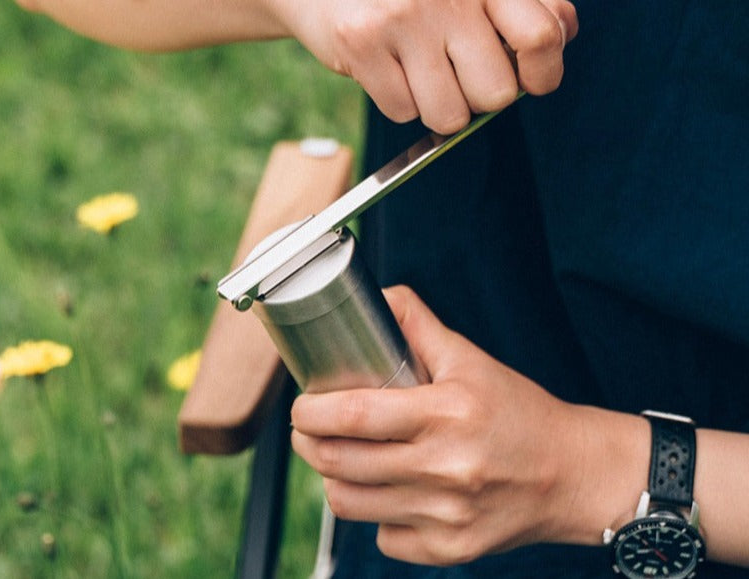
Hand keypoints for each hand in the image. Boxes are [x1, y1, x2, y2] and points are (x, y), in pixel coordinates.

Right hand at [269, 0, 577, 133]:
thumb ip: (524, 7)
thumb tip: (560, 38)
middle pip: (495, 95)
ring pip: (449, 115)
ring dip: (437, 107)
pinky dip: (398, 101)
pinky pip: (402, 111)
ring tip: (420, 72)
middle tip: (457, 73)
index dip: (544, 74)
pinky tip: (388, 68)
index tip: (531, 81)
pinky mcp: (363, 42)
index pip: (542, 37)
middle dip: (477, 97)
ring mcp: (405, 17)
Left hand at [291, 285, 645, 565]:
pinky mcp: (449, 549)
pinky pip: (383, 536)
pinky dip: (375, 514)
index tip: (301, 405)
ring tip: (343, 459)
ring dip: (334, 478)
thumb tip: (380, 298)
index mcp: (446, 413)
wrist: (571, 473)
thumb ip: (419, 326)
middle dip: (308, 444)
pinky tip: (391, 492)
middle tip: (309, 430)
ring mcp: (446, 515)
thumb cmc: (519, 412)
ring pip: (349, 503)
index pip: (354, 415)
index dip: (311, 412)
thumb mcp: (471, 359)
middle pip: (339, 463)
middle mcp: (445, 468)